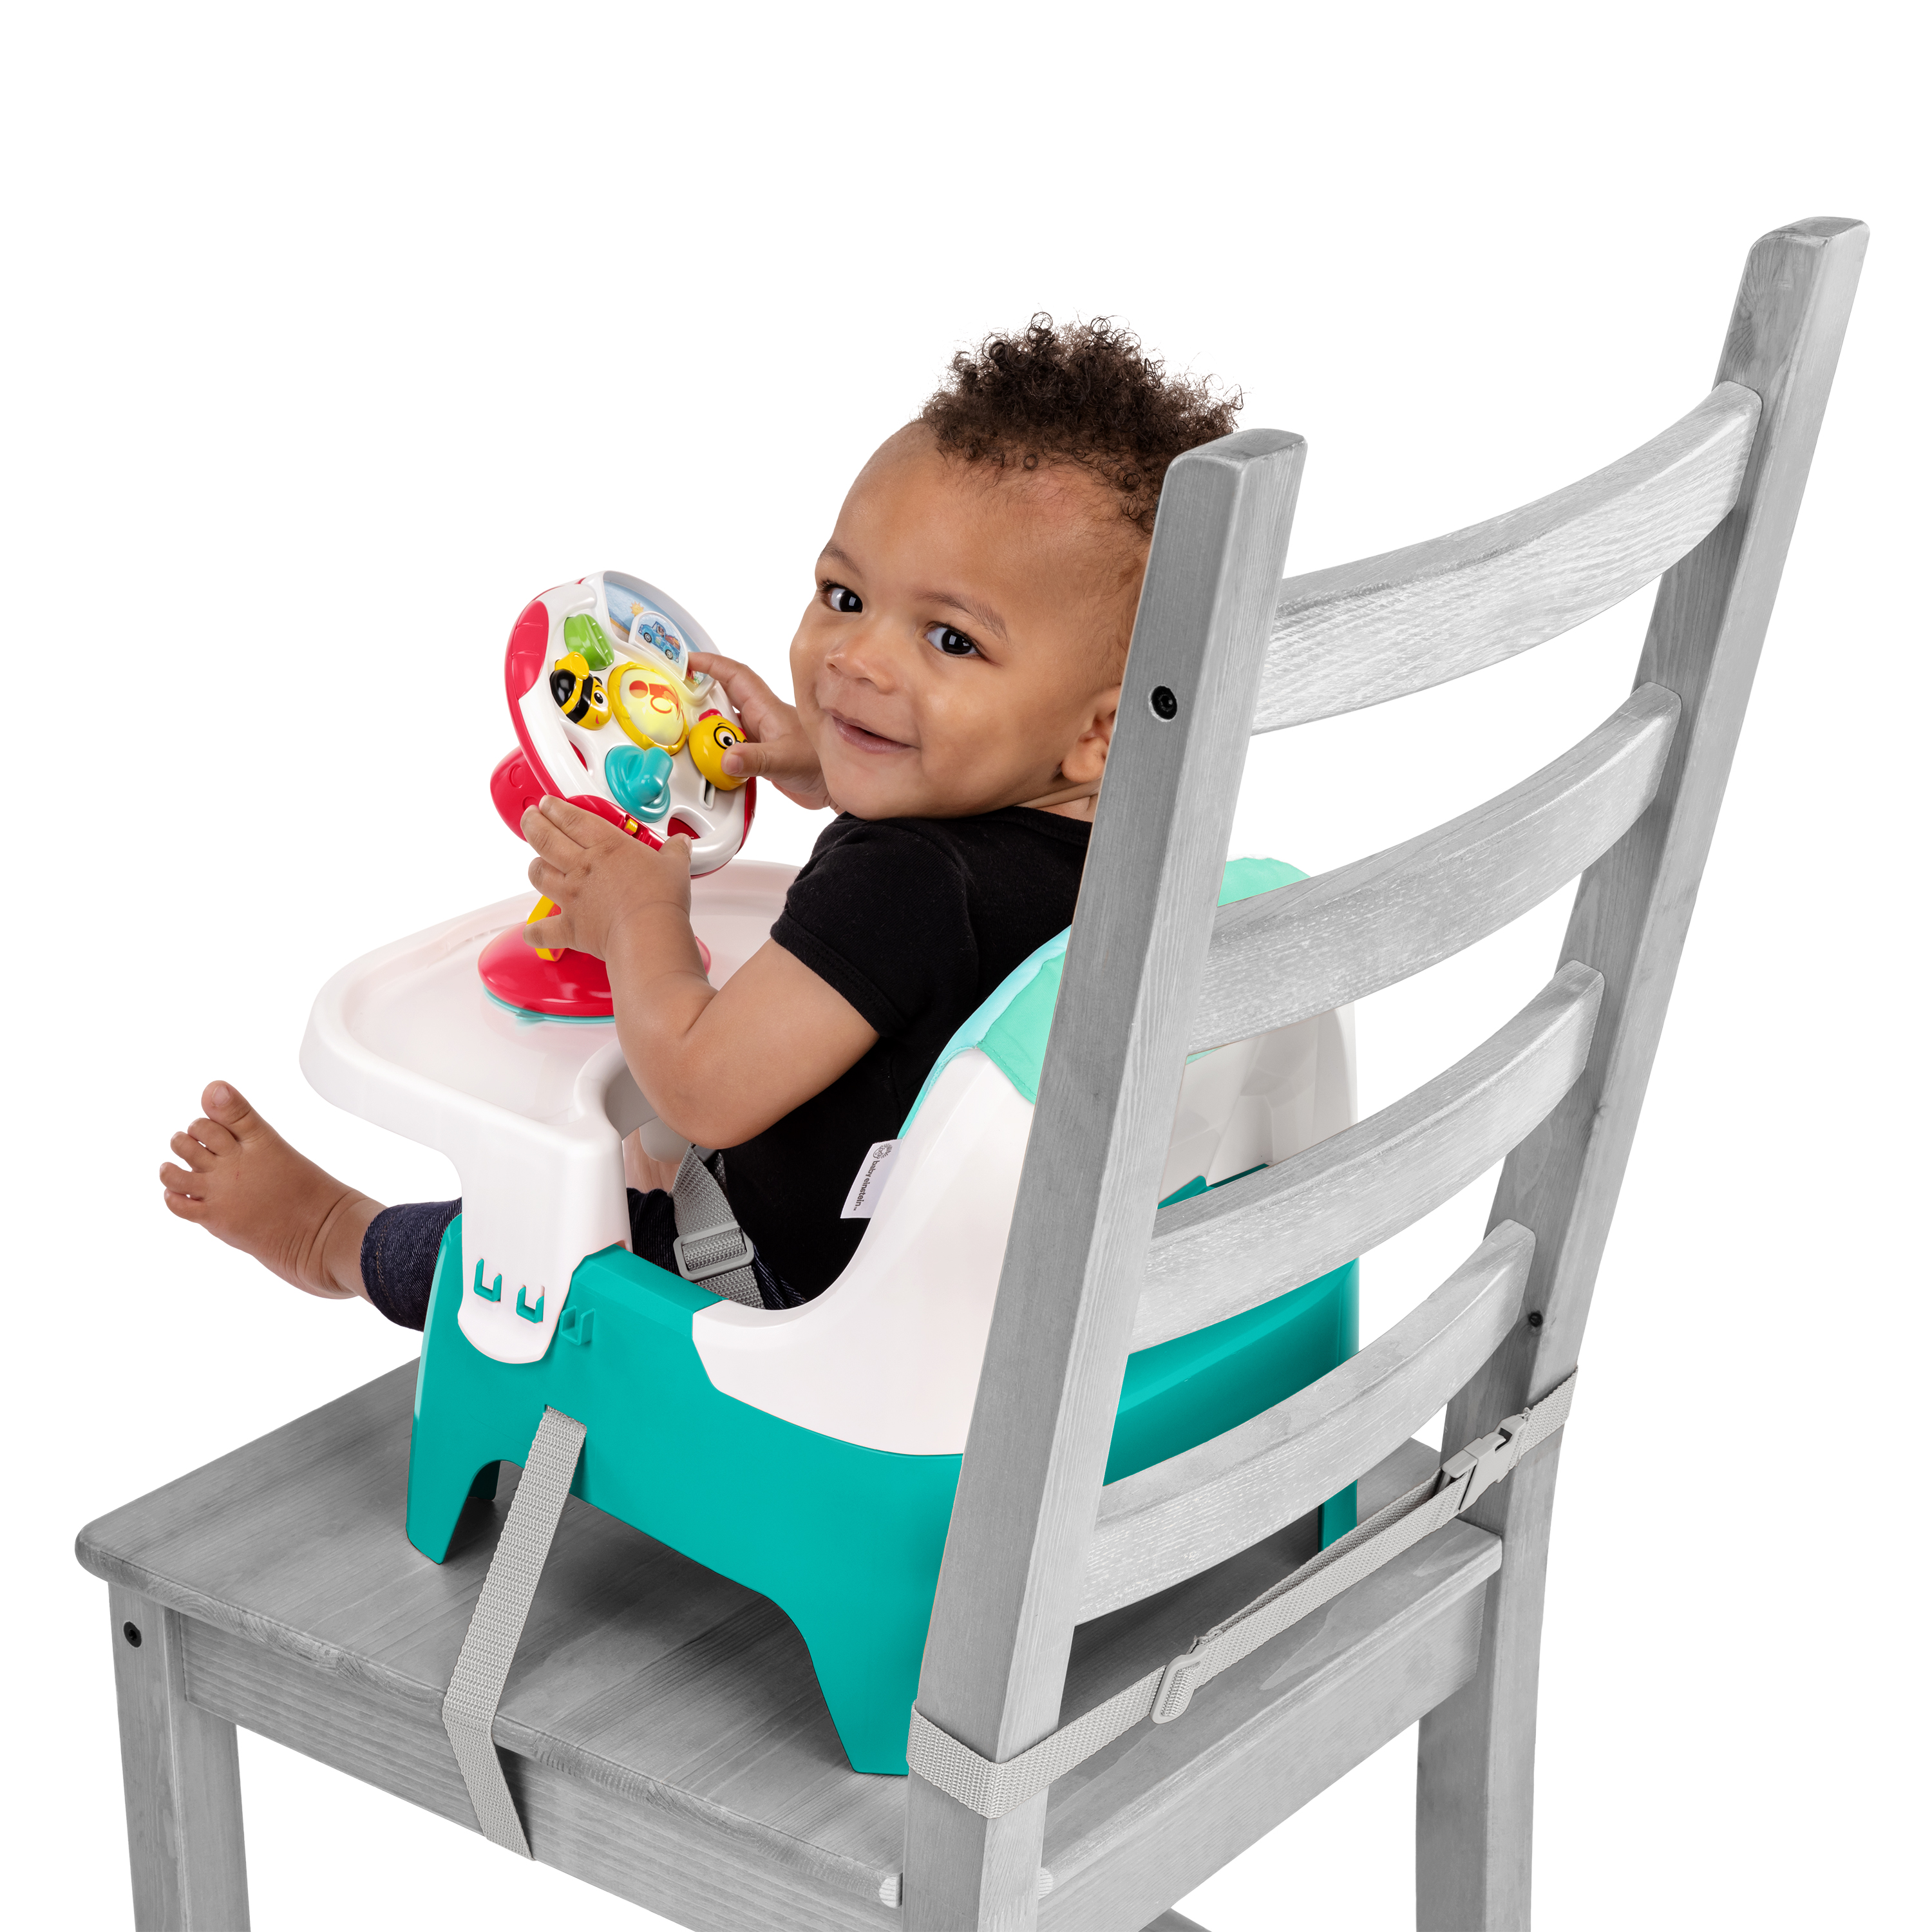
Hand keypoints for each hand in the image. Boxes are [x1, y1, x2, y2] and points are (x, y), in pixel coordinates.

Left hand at [521, 797, 693, 959]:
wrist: (648, 934)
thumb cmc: (659, 899)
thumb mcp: (675, 866)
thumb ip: (675, 851)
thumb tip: (681, 844)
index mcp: (606, 846)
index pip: (572, 818)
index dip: (555, 807)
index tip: (548, 803)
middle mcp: (582, 867)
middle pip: (545, 838)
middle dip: (532, 824)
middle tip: (530, 817)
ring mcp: (572, 896)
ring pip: (539, 874)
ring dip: (535, 867)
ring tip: (537, 863)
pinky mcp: (570, 926)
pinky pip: (543, 929)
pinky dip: (535, 931)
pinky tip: (532, 930)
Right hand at [688, 651, 829, 811]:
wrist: (835, 789)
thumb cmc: (819, 765)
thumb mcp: (784, 760)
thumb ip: (754, 759)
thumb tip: (726, 758)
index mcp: (765, 707)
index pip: (734, 675)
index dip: (710, 664)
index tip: (686, 660)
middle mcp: (758, 718)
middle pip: (721, 697)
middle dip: (697, 694)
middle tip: (672, 700)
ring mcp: (756, 736)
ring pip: (721, 722)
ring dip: (703, 726)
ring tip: (682, 733)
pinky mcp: (755, 755)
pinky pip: (727, 745)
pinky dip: (713, 750)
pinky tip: (703, 760)